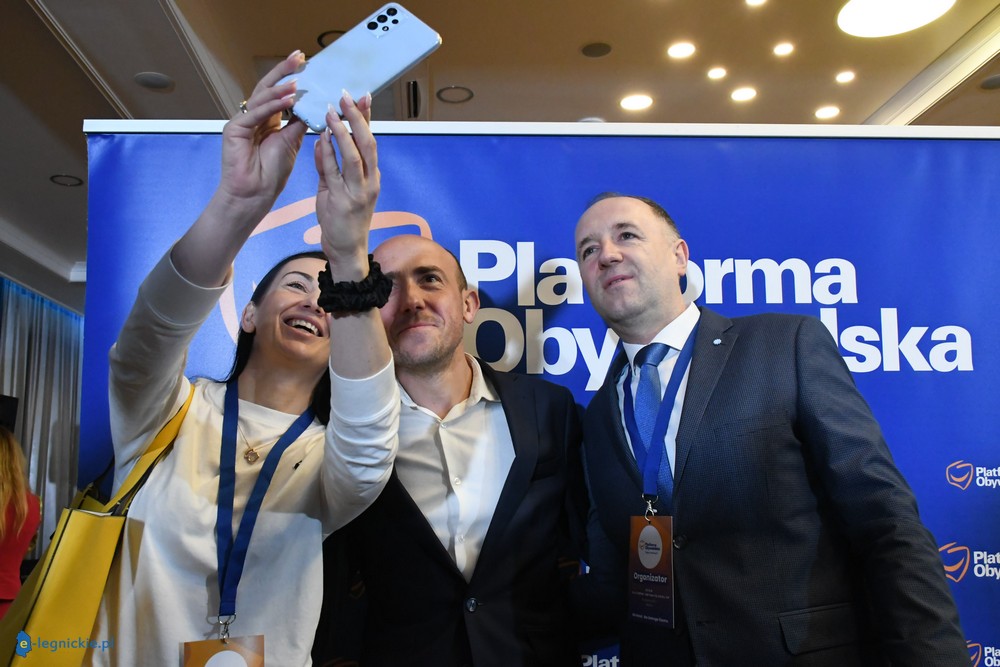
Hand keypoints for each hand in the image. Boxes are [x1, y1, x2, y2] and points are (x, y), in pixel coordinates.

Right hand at [217, 50, 308, 215]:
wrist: (254, 195)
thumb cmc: (271, 174)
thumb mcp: (291, 142)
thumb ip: (298, 122)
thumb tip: (313, 104)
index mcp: (267, 119)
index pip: (280, 93)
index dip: (292, 78)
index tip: (307, 64)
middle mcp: (253, 116)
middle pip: (269, 88)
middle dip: (284, 72)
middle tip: (300, 58)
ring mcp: (242, 121)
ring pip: (262, 98)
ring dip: (281, 89)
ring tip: (297, 81)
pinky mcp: (234, 129)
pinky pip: (255, 113)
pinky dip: (272, 106)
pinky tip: (287, 100)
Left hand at [314, 91, 379, 278]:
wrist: (346, 251)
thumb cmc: (342, 220)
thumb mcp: (336, 188)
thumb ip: (330, 165)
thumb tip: (323, 140)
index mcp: (371, 176)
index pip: (370, 141)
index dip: (367, 118)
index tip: (362, 95)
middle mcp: (370, 182)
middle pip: (367, 143)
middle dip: (357, 118)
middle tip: (346, 96)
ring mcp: (358, 192)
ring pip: (354, 155)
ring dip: (342, 131)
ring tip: (331, 111)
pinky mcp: (343, 201)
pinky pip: (334, 172)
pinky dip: (328, 153)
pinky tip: (320, 137)